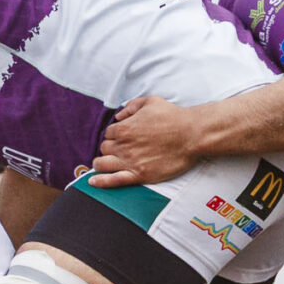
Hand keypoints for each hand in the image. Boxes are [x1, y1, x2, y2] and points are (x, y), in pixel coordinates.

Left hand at [90, 95, 204, 186]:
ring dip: (100, 163)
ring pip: (103, 164)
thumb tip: (118, 116)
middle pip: (105, 148)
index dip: (114, 135)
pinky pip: (114, 180)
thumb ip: (131, 106)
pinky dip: (101, 181)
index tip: (122, 137)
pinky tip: (93, 182)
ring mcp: (130, 162)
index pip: (109, 133)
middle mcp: (123, 146)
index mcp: (124, 128)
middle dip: (109, 148)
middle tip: (119, 149)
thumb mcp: (150, 102)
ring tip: (102, 164)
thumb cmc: (173, 117)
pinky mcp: (139, 175)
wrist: (191, 135)